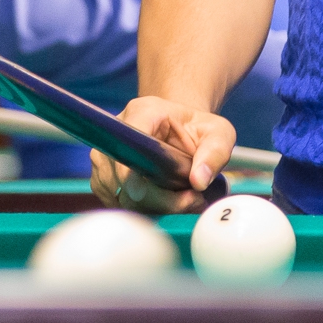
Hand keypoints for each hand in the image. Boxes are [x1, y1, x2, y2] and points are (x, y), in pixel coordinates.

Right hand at [89, 96, 234, 214]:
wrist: (180, 132)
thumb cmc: (198, 130)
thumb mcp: (218, 133)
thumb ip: (215, 153)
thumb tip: (199, 181)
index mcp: (143, 112)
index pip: (126, 141)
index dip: (131, 170)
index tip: (143, 192)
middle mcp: (116, 133)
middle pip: (124, 177)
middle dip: (160, 198)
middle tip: (193, 201)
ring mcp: (106, 159)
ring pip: (122, 195)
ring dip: (156, 206)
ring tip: (186, 199)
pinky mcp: (104, 180)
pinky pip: (120, 204)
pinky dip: (145, 210)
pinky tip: (167, 203)